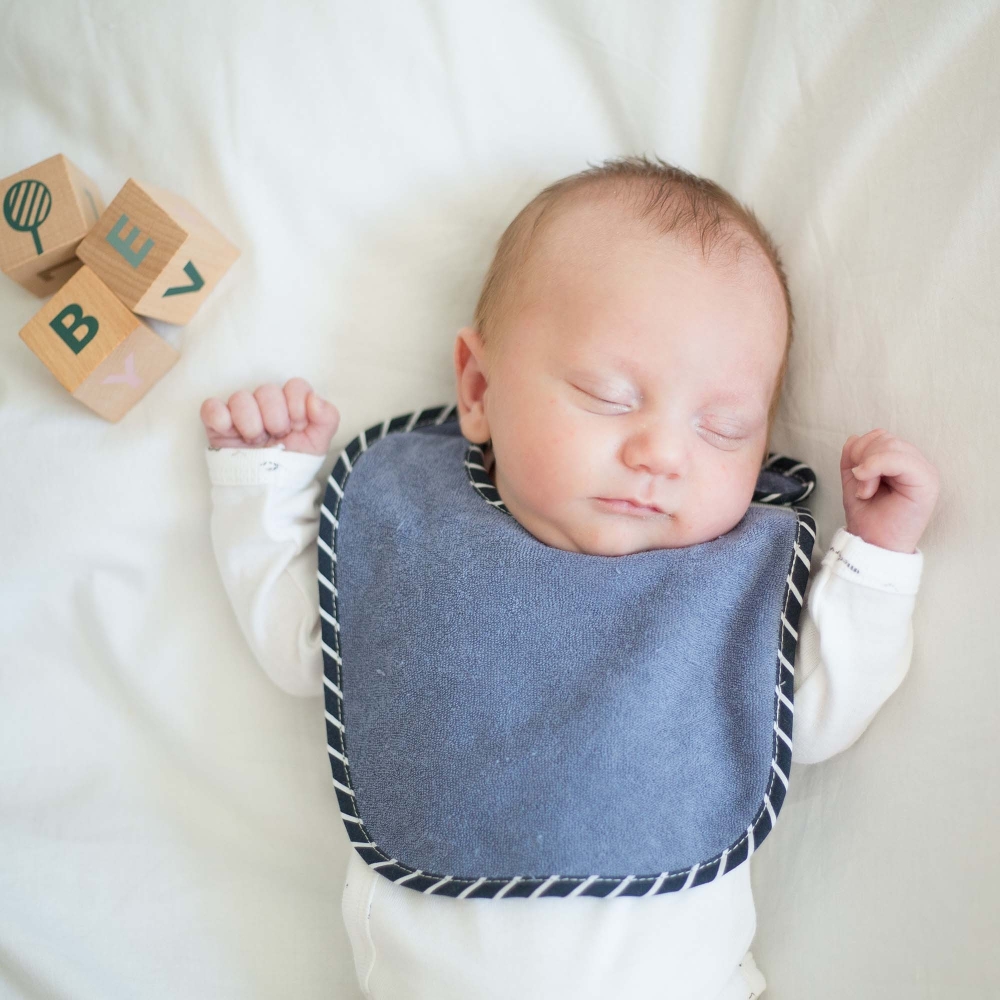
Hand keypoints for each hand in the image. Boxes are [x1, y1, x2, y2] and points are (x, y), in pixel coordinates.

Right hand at [200, 378, 339, 455]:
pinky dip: (220, 418)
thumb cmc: (293, 463)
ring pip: (241, 398)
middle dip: (275, 419)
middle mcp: (265, 404)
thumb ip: (328, 417)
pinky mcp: (217, 424)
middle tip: (276, 438)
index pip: (295, 385)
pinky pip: (211, 407)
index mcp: (291, 404)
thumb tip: (314, 399)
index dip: (297, 406)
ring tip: (255, 442)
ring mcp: (240, 412)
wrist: (269, 491)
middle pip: (268, 391)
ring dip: (251, 424)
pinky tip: (232, 433)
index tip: (297, 427)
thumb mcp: (318, 443)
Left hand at [840, 429, 939, 552]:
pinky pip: (899, 458)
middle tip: (861, 486)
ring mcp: (924, 471)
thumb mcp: (855, 480)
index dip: (860, 450)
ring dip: (868, 467)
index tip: (856, 477)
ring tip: (867, 490)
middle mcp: (917, 464)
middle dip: (863, 459)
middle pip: (884, 438)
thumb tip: (854, 437)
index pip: (880, 436)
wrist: (873, 545)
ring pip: (890, 444)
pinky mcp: (927, 481)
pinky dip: (875, 467)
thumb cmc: (868, 517)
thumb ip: (854, 457)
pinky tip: (868, 489)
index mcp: (903, 461)